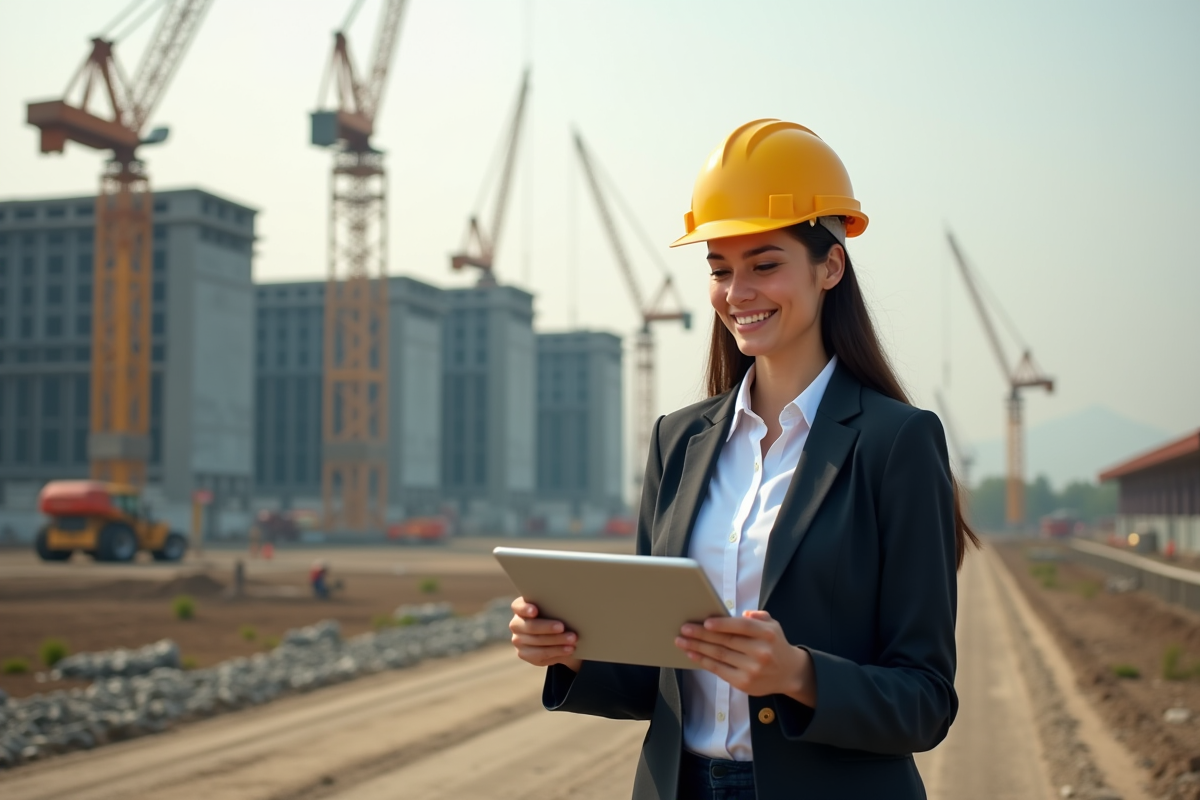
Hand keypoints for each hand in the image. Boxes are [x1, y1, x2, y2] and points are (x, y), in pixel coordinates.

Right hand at [509, 597, 582, 671]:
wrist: (556, 636)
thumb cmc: (556, 616)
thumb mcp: (555, 609)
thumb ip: (555, 606)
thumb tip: (571, 605)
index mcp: (520, 608)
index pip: (518, 606)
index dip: (525, 609)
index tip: (535, 611)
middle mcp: (516, 624)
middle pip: (530, 626)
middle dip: (548, 627)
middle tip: (562, 627)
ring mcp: (518, 640)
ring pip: (537, 642)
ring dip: (557, 641)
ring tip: (572, 640)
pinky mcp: (524, 654)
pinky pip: (540, 655)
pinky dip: (557, 652)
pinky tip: (568, 649)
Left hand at [676, 610, 815, 705]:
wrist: (790, 673)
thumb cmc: (775, 645)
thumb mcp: (772, 625)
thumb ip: (758, 617)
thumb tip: (740, 614)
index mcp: (767, 634)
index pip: (742, 627)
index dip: (723, 624)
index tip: (705, 622)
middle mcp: (760, 652)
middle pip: (726, 641)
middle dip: (701, 635)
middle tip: (684, 629)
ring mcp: (752, 669)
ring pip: (719, 656)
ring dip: (697, 648)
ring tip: (682, 641)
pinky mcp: (744, 683)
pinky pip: (719, 670)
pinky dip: (704, 662)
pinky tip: (692, 654)